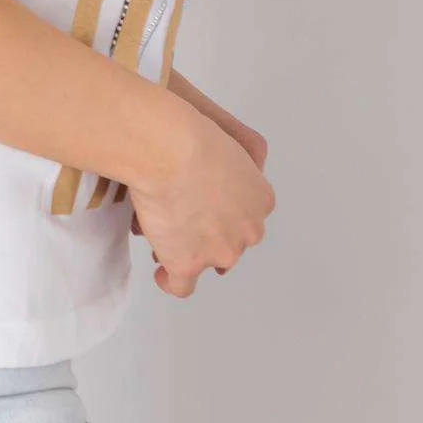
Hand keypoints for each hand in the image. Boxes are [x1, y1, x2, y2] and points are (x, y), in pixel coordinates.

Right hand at [126, 102, 274, 296]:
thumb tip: (210, 182)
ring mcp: (219, 251)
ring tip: (166, 233)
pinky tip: (162, 270)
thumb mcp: (230, 141)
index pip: (246, 219)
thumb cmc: (192, 137)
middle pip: (231, 243)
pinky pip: (181, 286)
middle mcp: (247, 230)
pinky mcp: (187, 264)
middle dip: (209, 235)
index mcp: (260, 199)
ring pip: (207, 262)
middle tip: (183, 218)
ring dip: (189, 252)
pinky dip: (170, 279)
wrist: (170, 151)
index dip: (223, 214)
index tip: (207, 208)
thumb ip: (229, 169)